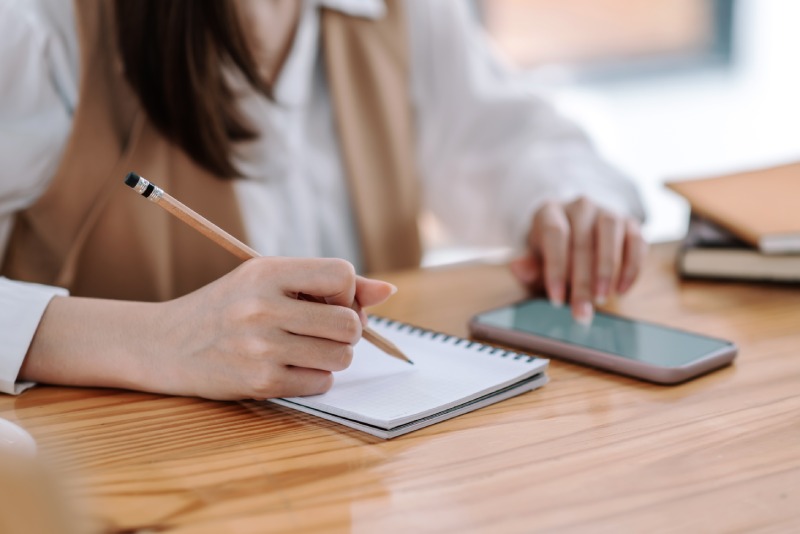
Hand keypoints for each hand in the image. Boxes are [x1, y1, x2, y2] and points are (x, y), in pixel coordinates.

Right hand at [22, 257, 395, 400]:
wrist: (165, 344)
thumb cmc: (227, 307)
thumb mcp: (267, 278)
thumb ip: (327, 283)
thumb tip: (389, 291)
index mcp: (267, 271)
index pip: (341, 274)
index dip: (347, 291)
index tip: (330, 300)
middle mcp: (264, 307)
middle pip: (349, 322)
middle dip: (347, 330)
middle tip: (324, 330)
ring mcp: (262, 347)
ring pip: (341, 356)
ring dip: (334, 356)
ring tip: (307, 348)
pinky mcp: (261, 382)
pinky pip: (322, 383)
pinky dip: (315, 378)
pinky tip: (290, 367)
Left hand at [510, 197, 646, 323]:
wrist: (575, 228)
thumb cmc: (552, 249)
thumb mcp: (535, 257)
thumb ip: (529, 265)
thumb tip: (518, 268)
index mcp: (550, 211)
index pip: (554, 234)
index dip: (556, 268)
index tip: (557, 301)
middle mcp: (580, 205)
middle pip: (582, 240)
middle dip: (582, 281)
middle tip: (581, 312)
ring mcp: (607, 211)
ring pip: (610, 233)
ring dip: (607, 269)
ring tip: (602, 298)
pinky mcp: (630, 223)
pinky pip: (636, 242)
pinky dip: (631, 267)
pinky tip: (622, 290)